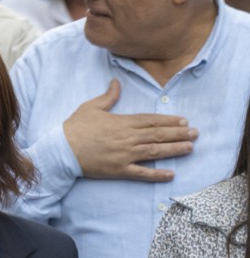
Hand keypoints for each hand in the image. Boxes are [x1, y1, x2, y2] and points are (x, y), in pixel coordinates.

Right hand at [63, 80, 197, 181]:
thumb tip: (116, 83)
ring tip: (190, 148)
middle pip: (158, 135)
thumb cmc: (74, 127)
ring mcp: (125, 155)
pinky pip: (142, 173)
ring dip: (174, 150)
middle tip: (195, 133)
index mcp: (122, 122)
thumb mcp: (90, 107)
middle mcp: (127, 138)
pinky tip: (171, 174)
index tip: (184, 121)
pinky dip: (157, 174)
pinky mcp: (119, 170)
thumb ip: (108, 96)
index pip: (151, 121)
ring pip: (155, 151)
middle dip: (179, 134)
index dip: (169, 121)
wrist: (61, 149)